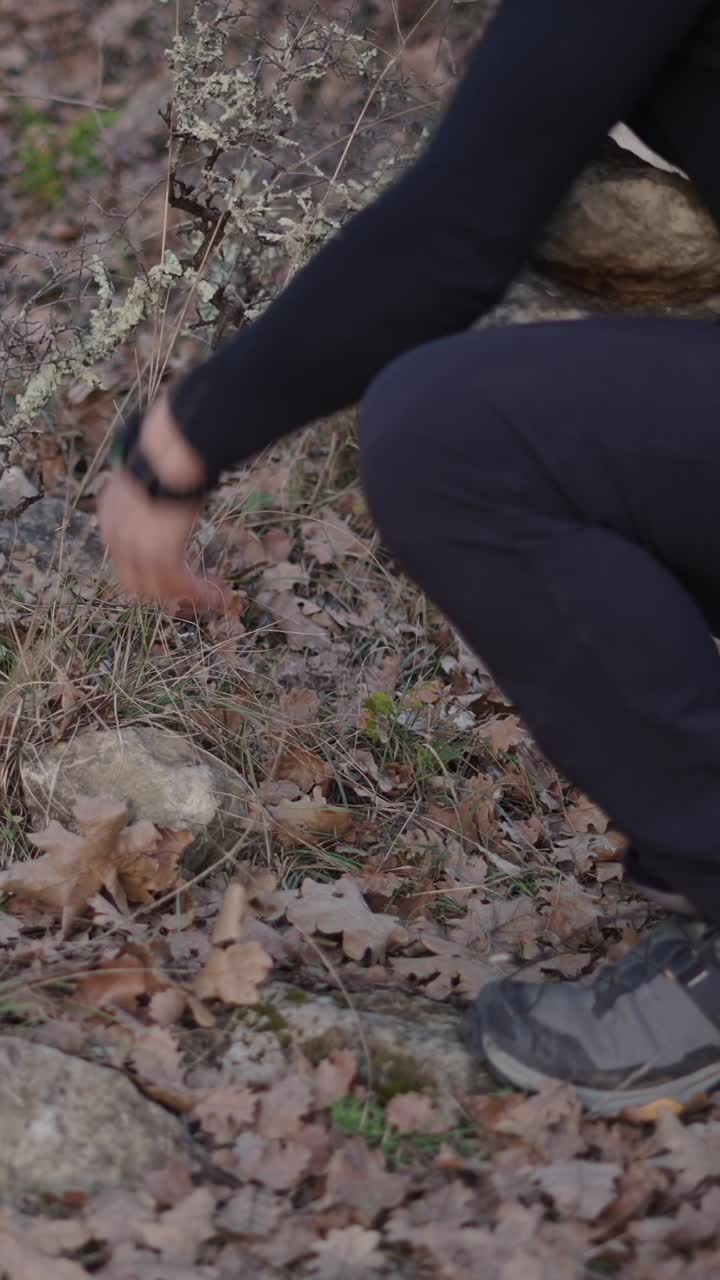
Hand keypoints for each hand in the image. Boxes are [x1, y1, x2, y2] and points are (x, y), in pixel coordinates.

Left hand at [98, 397, 225, 609]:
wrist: (170, 453)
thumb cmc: (168, 455)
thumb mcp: (150, 477)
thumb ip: (153, 495)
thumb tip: (169, 490)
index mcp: (110, 513)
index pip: (125, 556)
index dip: (151, 570)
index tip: (177, 571)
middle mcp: (115, 535)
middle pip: (137, 581)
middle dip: (168, 591)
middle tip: (195, 593)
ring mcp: (134, 548)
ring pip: (160, 587)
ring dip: (188, 595)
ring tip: (214, 596)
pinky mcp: (158, 555)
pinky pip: (178, 584)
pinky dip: (198, 593)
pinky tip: (216, 594)